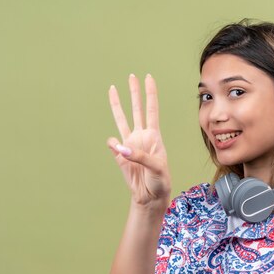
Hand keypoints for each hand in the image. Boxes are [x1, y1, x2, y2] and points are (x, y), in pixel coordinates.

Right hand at [107, 74, 170, 207]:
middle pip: (137, 109)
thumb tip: (120, 147)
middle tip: (131, 76)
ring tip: (112, 89)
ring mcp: (130, 145)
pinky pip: (113, 145)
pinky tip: (117, 149)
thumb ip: (140, 156)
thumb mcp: (157, 168)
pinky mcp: (120, 156)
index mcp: (154, 137)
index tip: (148, 77)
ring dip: (117, 105)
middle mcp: (141, 137)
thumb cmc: (160, 181)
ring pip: (122, 120)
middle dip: (134, 93)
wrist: (150, 197)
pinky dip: (113, 145)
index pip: (152, 110)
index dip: (150, 94)